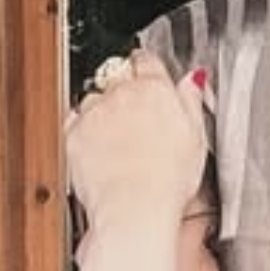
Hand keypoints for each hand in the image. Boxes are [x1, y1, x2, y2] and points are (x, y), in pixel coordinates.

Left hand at [66, 55, 208, 235]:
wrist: (134, 210)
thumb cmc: (167, 183)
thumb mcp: (195, 138)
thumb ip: (190, 102)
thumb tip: (192, 80)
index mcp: (155, 89)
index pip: (146, 60)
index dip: (147, 70)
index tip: (148, 81)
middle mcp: (122, 93)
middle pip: (117, 75)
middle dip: (123, 90)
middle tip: (133, 119)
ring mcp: (96, 113)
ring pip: (93, 97)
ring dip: (100, 110)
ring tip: (114, 140)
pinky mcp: (75, 134)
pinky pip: (73, 120)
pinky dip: (81, 128)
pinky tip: (95, 147)